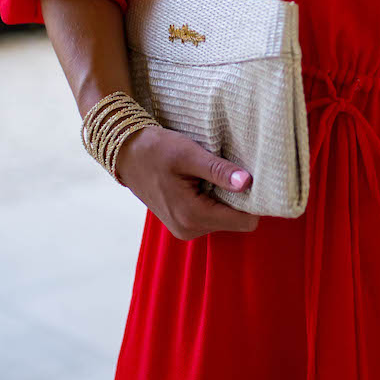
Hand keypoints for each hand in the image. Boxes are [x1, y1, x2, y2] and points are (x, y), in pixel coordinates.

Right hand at [115, 124, 260, 238]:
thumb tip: (247, 182)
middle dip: (239, 199)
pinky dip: (213, 200)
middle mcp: (190, 229)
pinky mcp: (183, 223)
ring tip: (212, 174)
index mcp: (193, 216)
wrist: (125, 153)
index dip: (254, 201)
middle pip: (236, 221)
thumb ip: (218, 171)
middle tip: (231, 172)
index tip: (254, 179)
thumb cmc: (155, 149)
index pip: (244, 221)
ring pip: (225, 218)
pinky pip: (211, 216)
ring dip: (224, 198)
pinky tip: (203, 181)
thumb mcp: (188, 154)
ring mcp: (185, 229)